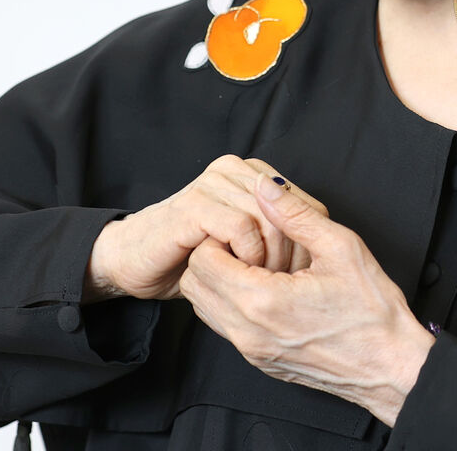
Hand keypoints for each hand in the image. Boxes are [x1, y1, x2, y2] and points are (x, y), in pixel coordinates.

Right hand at [85, 155, 326, 300]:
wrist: (135, 262)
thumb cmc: (192, 256)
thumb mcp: (246, 244)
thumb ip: (279, 234)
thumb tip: (321, 251)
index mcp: (253, 173)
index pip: (306, 207)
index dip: (308, 247)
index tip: (298, 279)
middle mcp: (235, 169)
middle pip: (292, 213)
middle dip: (292, 257)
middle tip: (280, 285)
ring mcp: (214, 182)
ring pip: (270, 220)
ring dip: (270, 260)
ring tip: (258, 282)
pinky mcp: (195, 203)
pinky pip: (241, 226)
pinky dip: (247, 255)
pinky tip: (238, 272)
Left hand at [179, 173, 435, 425]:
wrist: (391, 366)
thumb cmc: (373, 310)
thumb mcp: (340, 247)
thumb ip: (295, 213)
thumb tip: (265, 185)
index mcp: (263, 301)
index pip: (202, 259)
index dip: (219, 234)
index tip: (246, 226)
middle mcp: (248, 332)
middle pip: (195, 284)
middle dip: (212, 255)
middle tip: (248, 241)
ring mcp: (251, 351)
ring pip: (203, 307)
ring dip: (218, 280)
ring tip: (258, 263)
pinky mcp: (259, 361)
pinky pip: (223, 326)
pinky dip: (230, 302)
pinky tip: (266, 287)